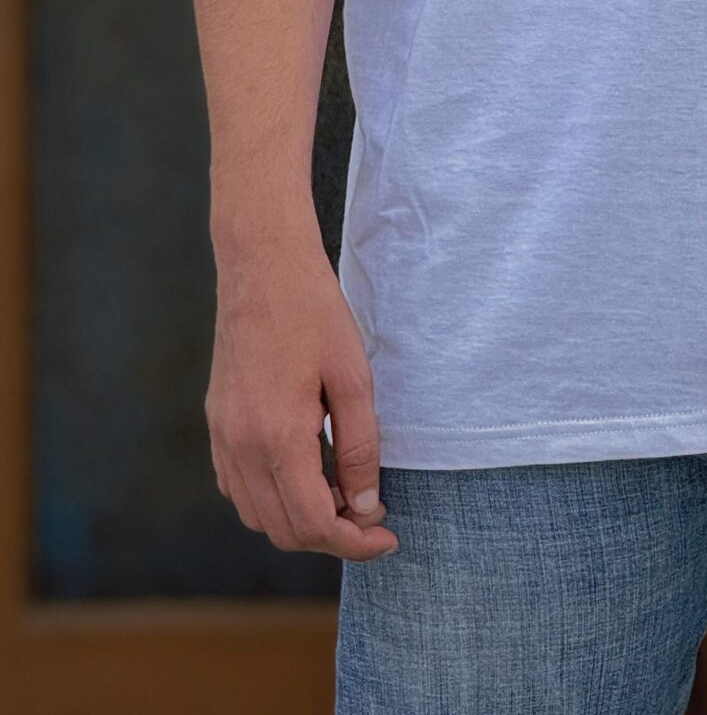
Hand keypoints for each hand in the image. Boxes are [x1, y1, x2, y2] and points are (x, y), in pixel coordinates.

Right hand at [206, 231, 399, 557]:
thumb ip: (360, 448)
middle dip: (332, 537)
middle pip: (284, 531)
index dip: (355, 543)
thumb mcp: (353, 377)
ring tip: (342, 494)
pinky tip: (305, 476)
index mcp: (278, 438)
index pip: (314, 524)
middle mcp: (241, 447)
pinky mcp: (217, 424)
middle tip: (372, 516)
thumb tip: (366, 506)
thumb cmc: (314, 313)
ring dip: (300, 521)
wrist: (262, 265)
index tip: (387, 536)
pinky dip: (272, 500)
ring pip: (258, 516)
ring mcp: (222, 437)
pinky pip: (239, 488)